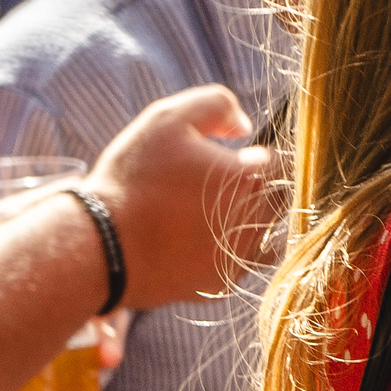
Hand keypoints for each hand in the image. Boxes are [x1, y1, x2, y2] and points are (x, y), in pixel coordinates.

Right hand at [85, 85, 270, 311]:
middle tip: (222, 182)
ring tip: (215, 211)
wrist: (101, 247)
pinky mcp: (221, 285)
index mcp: (251, 178)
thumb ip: (217, 105)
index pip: (289, 161)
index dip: (265, 154)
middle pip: (284, 198)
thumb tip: (244, 124)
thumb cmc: (134, 179)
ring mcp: (241, 258)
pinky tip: (200, 238)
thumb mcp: (168, 119)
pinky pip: (242, 263)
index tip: (242, 155)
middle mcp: (256, 221)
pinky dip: (231, 249)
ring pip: (270, 234)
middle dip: (261, 186)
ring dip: (253, 220)